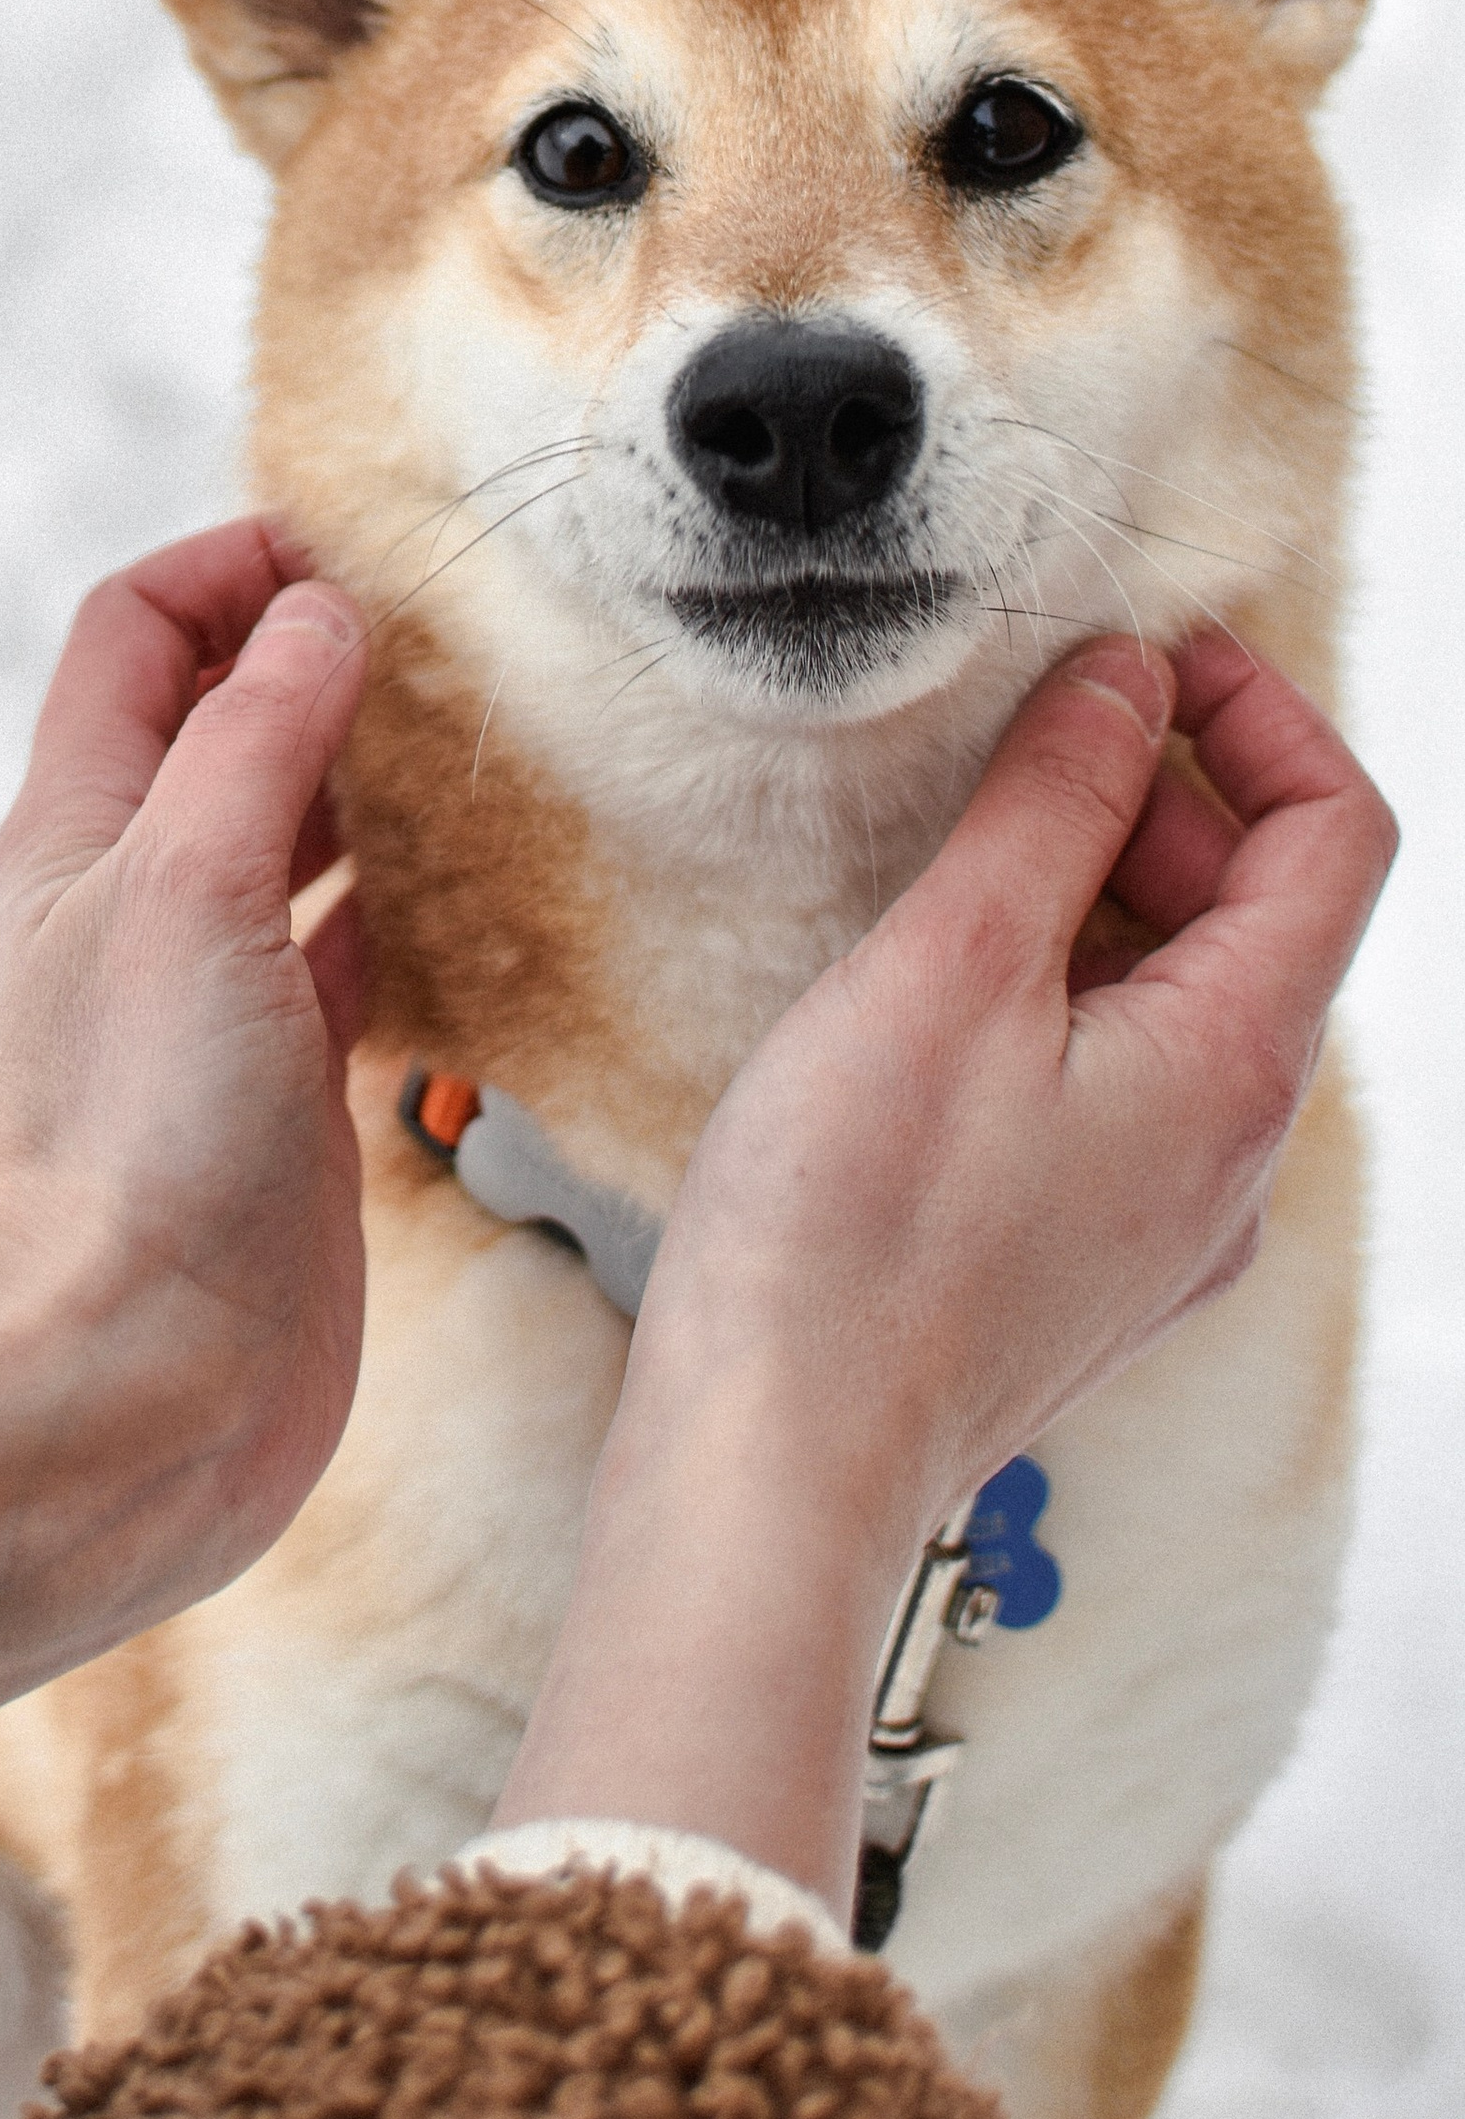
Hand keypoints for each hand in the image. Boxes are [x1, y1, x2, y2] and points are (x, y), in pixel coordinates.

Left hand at [0, 519, 367, 1906]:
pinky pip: (351, 954)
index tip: (349, 547)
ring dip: (374, 773)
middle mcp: (138, 899)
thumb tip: (319, 610)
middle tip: (450, 631)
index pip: (133, 628)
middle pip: (219, 717)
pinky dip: (412, 901)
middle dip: (318, 654)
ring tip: (485, 734)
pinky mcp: (286, 1090)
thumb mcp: (188, 884)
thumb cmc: (134, 1143)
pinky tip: (482, 891)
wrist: (135, 1392)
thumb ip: (255, 734)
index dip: (226, 561)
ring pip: (295, 832)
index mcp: (82, 826)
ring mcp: (213, 998)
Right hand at [630, 628, 1397, 1534]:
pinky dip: (1061, 990)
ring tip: (964, 858)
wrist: (780, 1459)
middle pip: (1264, 913)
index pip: (1338, 836)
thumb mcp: (955, 964)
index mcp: (1238, 1065)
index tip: (1144, 659)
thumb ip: (1057, 802)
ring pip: (1185, 998)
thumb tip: (1128, 677)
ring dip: (1102, 892)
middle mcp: (1237, 1154)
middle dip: (1163, 796)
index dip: (1262, 716)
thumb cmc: (854, 1227)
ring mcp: (1169, 1219)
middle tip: (1022, 745)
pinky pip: (1122, 1079)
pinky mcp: (1089, 1257)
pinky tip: (942, 993)